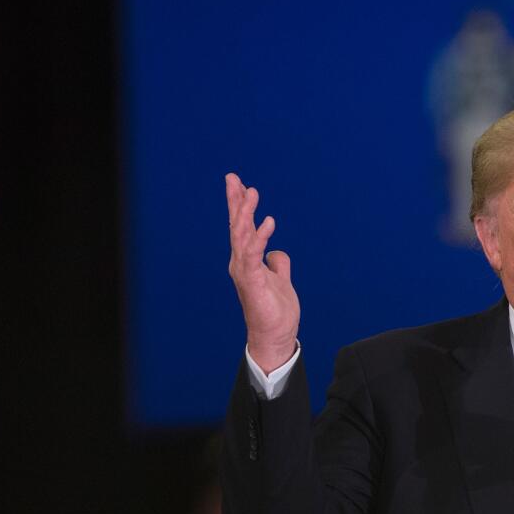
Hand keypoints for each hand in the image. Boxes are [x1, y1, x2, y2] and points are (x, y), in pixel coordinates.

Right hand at [226, 172, 299, 372]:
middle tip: (233, 177)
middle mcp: (241, 263)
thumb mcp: (280, 279)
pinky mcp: (252, 282)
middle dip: (235, 201)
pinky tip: (268, 221)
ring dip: (246, 213)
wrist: (274, 336)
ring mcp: (245, 272)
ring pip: (242, 235)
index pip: (242, 227)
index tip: (239, 183)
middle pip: (237, 226)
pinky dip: (260, 237)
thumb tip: (277, 253)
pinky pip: (254, 255)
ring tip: (251, 192)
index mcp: (247, 260)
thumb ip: (278, 264)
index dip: (239, 205)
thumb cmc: (275, 310)